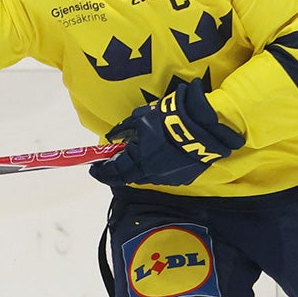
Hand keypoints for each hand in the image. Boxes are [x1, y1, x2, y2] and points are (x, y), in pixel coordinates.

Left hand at [89, 79, 243, 186]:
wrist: (203, 125)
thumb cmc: (167, 119)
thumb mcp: (139, 119)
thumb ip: (123, 130)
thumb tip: (112, 137)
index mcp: (140, 162)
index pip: (115, 173)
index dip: (103, 172)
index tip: (94, 168)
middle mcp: (153, 174)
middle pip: (130, 176)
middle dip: (120, 169)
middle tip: (114, 159)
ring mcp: (170, 177)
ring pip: (148, 176)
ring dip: (139, 167)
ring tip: (137, 154)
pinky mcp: (185, 176)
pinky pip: (164, 174)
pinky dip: (156, 166)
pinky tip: (159, 155)